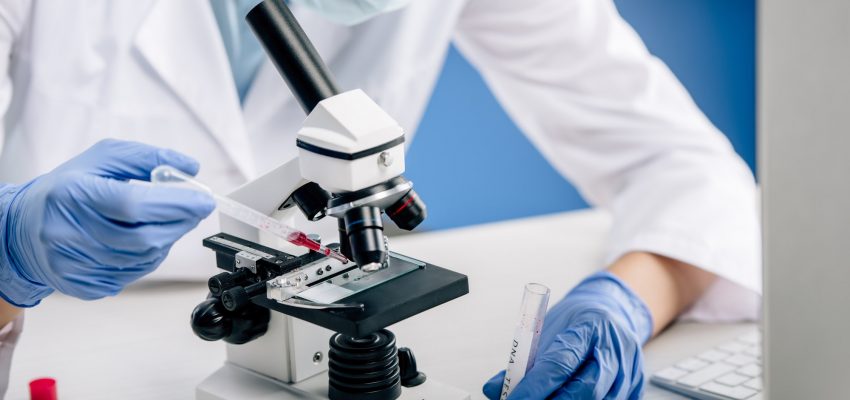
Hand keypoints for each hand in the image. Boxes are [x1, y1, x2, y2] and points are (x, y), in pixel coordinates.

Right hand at [0, 139, 214, 305]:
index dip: (175, 204)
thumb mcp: (102, 158)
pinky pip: (131, 275)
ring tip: (166, 222)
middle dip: (180, 223)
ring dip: (166, 240)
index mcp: (74, 194)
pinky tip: (142, 241)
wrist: (22, 227)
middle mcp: (69, 232)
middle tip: (195, 209)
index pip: (134, 204)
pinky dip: (148, 258)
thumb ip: (146, 158)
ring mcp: (73, 264)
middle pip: (144, 238)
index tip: (203, 199)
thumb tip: (189, 168)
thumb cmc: (67, 188)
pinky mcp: (81, 285)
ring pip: (143, 260)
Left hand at [483, 271, 652, 398]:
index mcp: (588, 327)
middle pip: (585, 390)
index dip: (535, 387)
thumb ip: (522, 361)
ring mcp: (628, 369)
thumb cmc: (579, 320)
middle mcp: (613, 349)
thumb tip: (495, 388)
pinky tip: (570, 399)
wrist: (613, 311)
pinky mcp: (635, 385)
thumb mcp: (547, 329)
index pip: (559, 363)